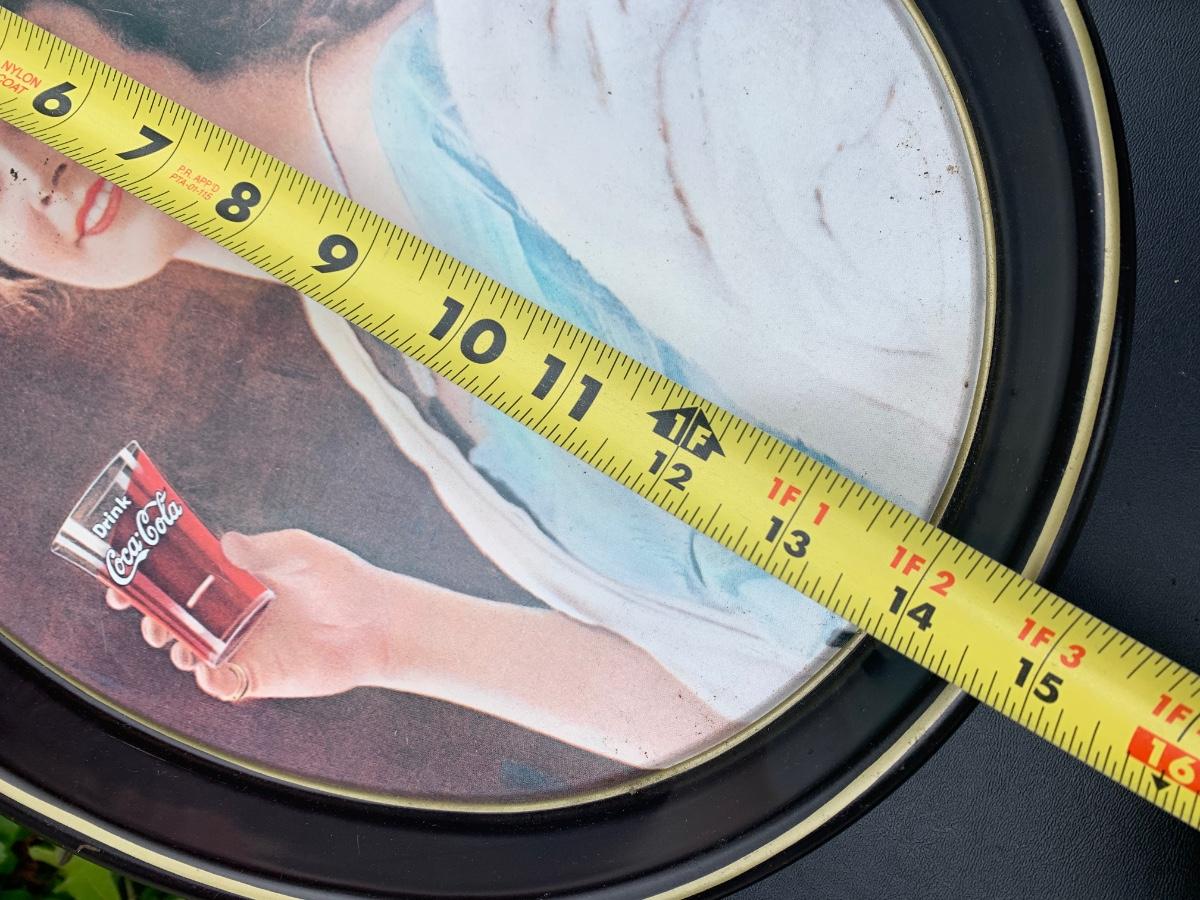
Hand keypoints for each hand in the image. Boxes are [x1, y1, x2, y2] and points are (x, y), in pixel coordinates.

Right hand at [106, 529, 426, 702]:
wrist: (376, 622)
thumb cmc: (341, 577)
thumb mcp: (300, 552)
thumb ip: (262, 550)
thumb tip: (225, 544)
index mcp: (232, 578)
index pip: (176, 579)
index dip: (142, 581)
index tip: (118, 580)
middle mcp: (229, 613)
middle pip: (171, 618)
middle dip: (149, 618)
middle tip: (147, 617)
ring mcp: (241, 645)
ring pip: (187, 651)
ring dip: (174, 648)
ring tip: (180, 642)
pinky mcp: (257, 675)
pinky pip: (218, 684)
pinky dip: (206, 679)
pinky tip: (207, 668)